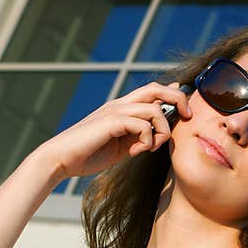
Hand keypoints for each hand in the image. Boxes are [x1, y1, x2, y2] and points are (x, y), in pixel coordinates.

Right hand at [36, 81, 192, 180]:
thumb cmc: (86, 155)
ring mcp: (115, 111)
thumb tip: (155, 135)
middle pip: (156, 88)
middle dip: (178, 98)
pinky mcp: (111, 121)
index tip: (186, 105)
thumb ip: (136, 138)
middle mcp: (119, 105)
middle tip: (187, 117)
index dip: (172, 93)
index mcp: (120, 109)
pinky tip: (135, 153)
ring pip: (154, 108)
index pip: (151, 92)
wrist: (60, 159)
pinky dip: (147, 140)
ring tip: (151, 148)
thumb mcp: (119, 147)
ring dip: (162, 130)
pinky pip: (143, 124)